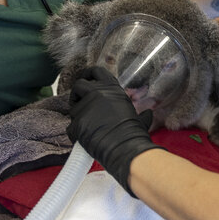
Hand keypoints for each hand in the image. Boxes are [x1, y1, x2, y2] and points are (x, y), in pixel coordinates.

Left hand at [66, 66, 160, 196]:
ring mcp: (86, 107)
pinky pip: (71, 128)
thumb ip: (139, 113)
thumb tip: (147, 114)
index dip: (87, 74)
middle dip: (76, 95)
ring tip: (89, 128)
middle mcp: (97, 93)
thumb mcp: (138, 117)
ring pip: (73, 108)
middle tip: (80, 105)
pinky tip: (86, 140)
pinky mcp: (77, 122)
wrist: (126, 148)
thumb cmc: (134, 134)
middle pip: (78, 85)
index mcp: (112, 89)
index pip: (95, 71)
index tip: (85, 80)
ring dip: (77, 117)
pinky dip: (76, 135)